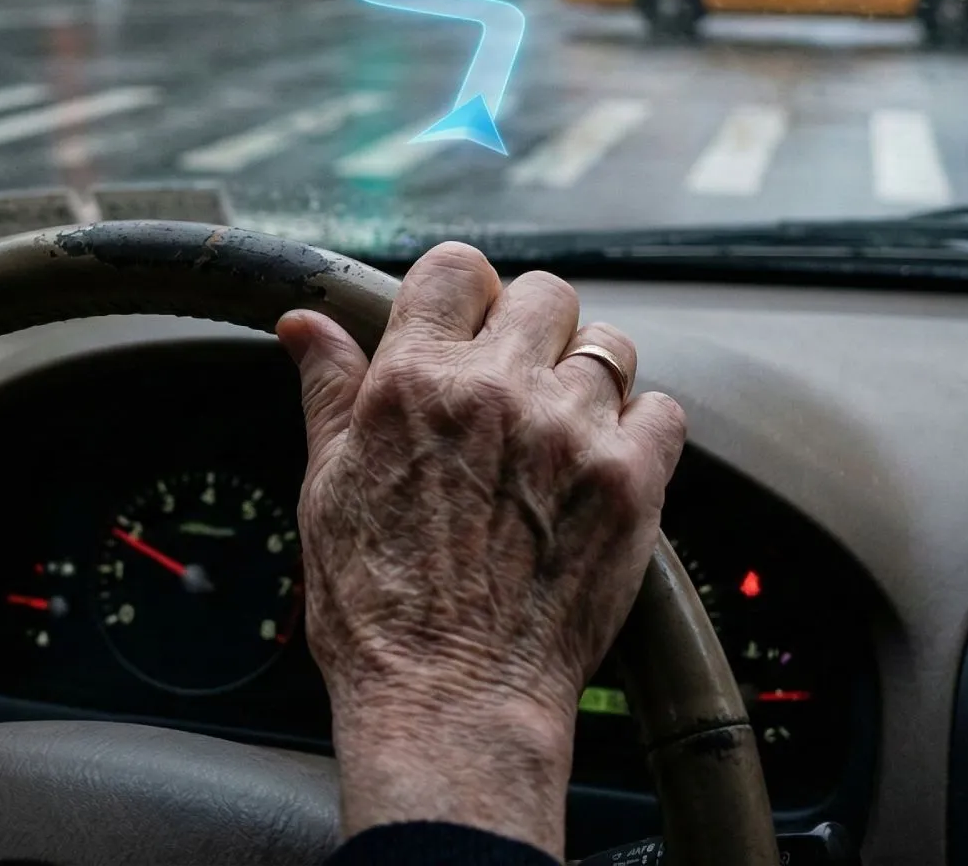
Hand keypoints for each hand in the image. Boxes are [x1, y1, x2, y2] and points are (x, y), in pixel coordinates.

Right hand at [276, 243, 684, 854]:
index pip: (455, 267)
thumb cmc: (376, 607)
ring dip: (587, 375)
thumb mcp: (327, 487)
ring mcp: (571, 433)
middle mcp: (498, 391)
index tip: (466, 323)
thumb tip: (305, 322)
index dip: (463, 290)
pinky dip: (640, 429)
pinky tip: (602, 465)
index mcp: (414, 381)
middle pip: (545, 293)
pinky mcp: (631, 483)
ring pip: (610, 345)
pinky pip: (662, 410)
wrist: (451, 700)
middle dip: (530, 325)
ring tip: (562, 428)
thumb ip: (329, 391)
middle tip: (516, 380)